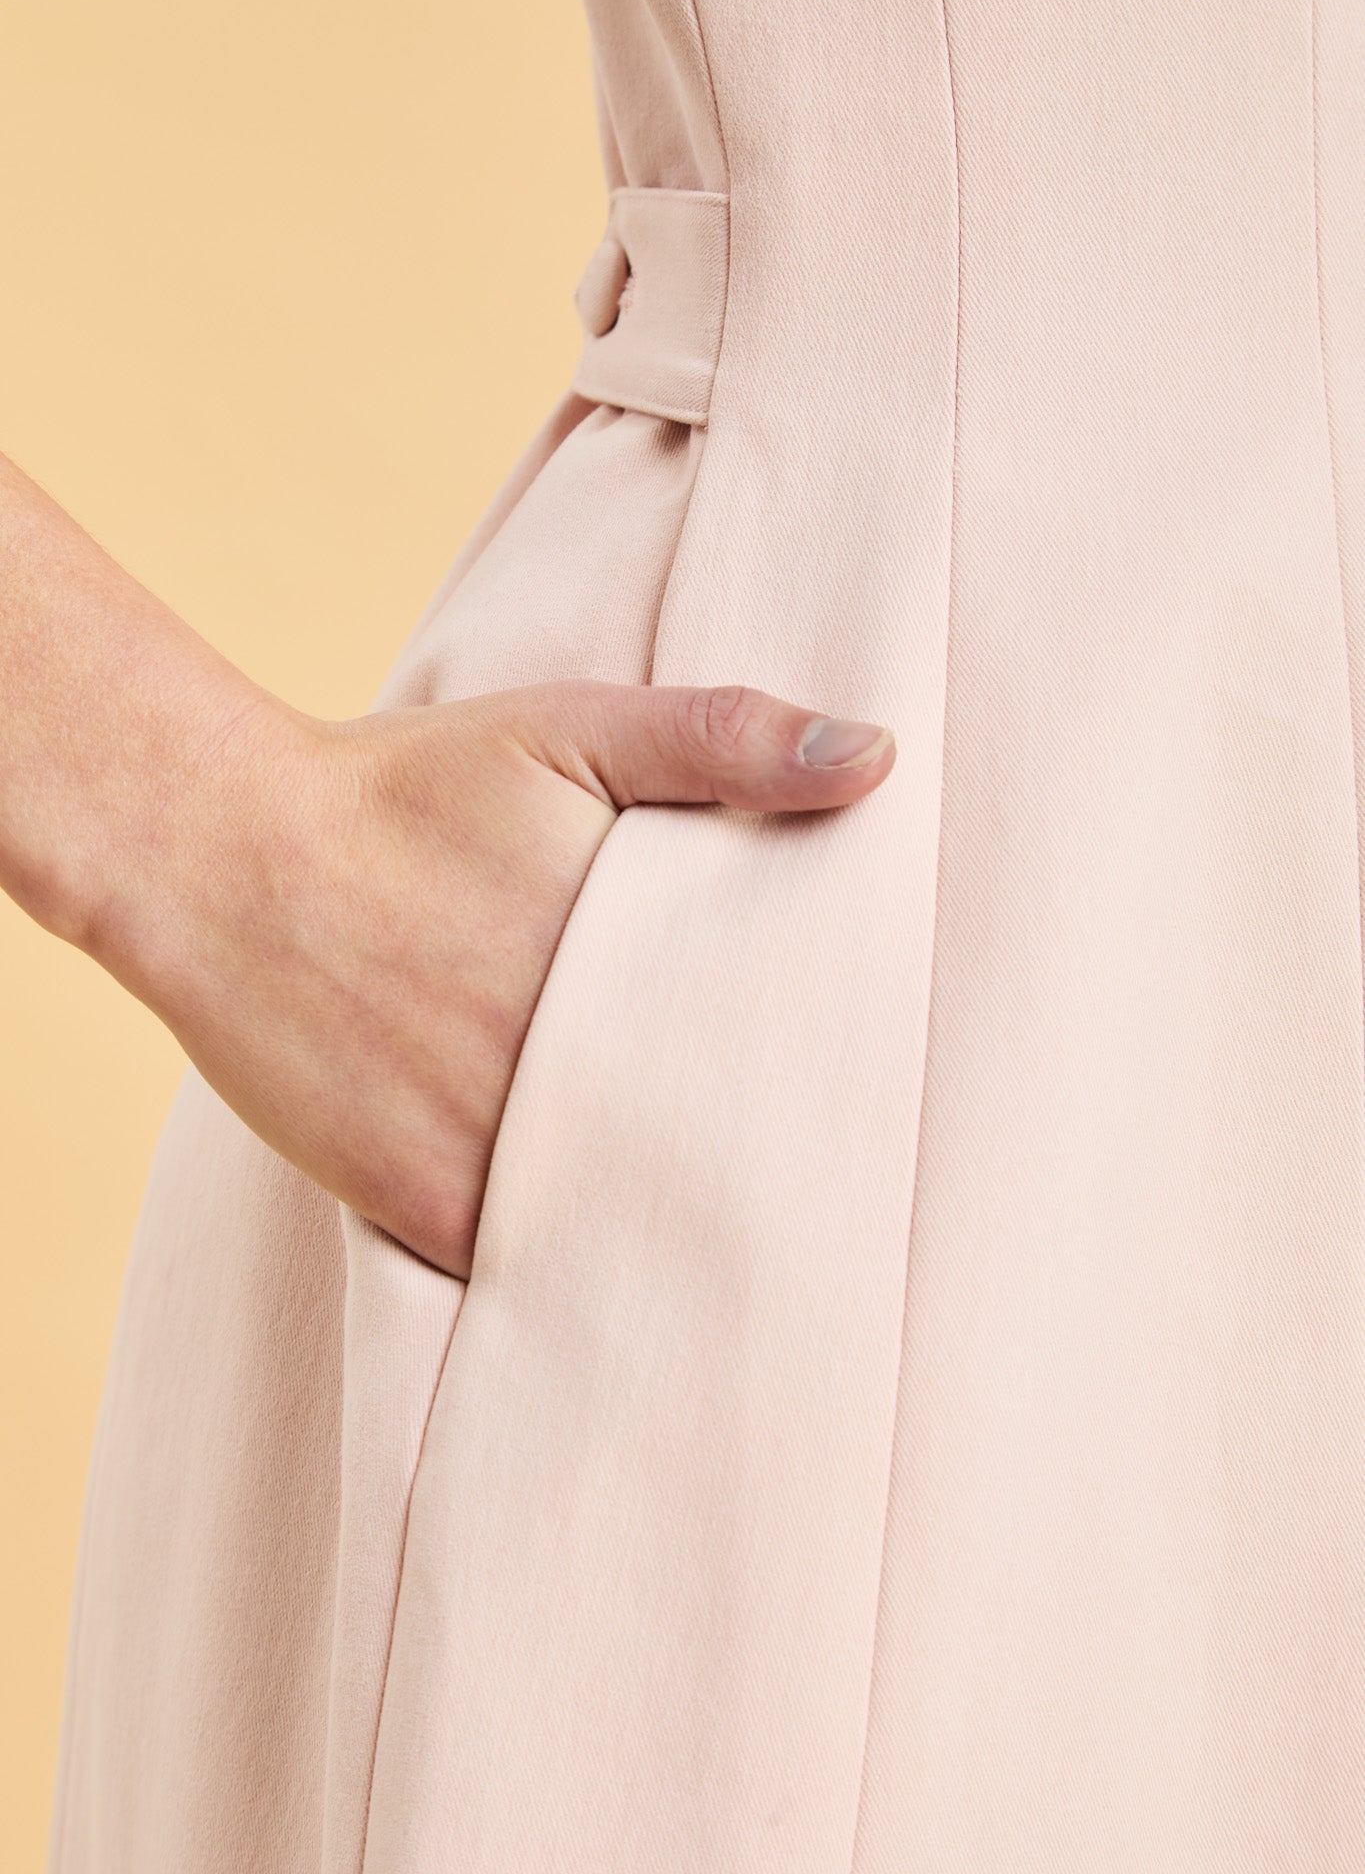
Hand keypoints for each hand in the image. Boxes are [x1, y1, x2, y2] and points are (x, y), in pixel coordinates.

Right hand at [97, 682, 893, 1275]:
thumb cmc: (407, 787)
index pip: (782, 1064)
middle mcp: (571, 1075)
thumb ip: (725, 741)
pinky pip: (526, 1277)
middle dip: (770, 1183)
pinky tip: (621, 1291)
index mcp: (635, 967)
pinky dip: (570, 1278)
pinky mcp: (419, 1204)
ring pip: (626, 1236)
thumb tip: (878, 761)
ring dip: (675, 1245)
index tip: (878, 1123)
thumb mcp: (574, 727)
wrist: (222, 855)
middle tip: (840, 1220)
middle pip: (715, 1164)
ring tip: (754, 1275)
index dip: (833, 1096)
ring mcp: (491, 1153)